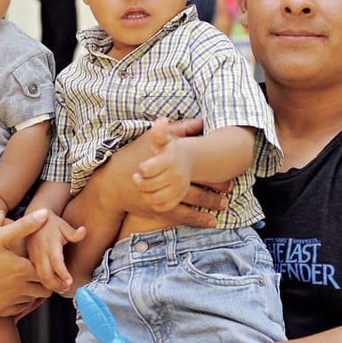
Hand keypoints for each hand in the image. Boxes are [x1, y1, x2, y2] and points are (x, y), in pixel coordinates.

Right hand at [0, 211, 52, 316]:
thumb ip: (23, 226)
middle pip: (44, 291)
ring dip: (30, 291)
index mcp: (22, 270)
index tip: (42, 262)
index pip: (47, 273)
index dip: (47, 267)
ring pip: (30, 300)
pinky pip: (16, 309)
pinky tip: (8, 290)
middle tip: (35, 272)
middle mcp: (19, 289)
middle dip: (43, 282)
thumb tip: (44, 214)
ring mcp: (8, 302)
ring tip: (20, 279)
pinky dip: (17, 301)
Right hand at [26, 211, 85, 293]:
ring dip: (50, 286)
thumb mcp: (63, 225)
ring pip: (40, 278)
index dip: (63, 274)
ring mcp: (34, 258)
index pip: (56, 263)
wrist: (33, 218)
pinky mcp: (30, 261)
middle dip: (57, 285)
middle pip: (46, 275)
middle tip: (67, 288)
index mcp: (50, 245)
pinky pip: (35, 275)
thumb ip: (73, 232)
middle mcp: (40, 254)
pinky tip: (52, 286)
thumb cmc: (50, 223)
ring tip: (62, 289)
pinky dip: (43, 283)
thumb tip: (83, 231)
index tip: (70, 282)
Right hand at [103, 119, 229, 224]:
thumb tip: (199, 121)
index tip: (227, 170)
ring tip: (224, 204)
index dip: (214, 170)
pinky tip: (212, 221)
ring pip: (193, 202)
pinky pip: (183, 216)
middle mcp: (167, 181)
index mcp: (168, 164)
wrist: (110, 185)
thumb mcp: (151, 140)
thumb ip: (177, 130)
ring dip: (210, 203)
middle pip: (198, 184)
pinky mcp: (159, 210)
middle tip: (231, 188)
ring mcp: (164, 197)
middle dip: (216, 187)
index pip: (196, 167)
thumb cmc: (132, 157)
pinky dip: (199, 219)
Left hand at [134, 118, 192, 211]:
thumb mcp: (163, 140)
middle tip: (136, 178)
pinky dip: (154, 203)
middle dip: (139, 182)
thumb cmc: (169, 149)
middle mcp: (176, 174)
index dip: (141, 169)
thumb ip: (159, 132)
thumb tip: (161, 120)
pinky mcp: (178, 197)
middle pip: (149, 185)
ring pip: (155, 198)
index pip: (147, 170)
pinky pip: (163, 206)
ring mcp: (178, 188)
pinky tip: (150, 194)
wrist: (188, 160)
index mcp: (169, 159)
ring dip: (145, 193)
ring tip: (142, 186)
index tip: (142, 167)